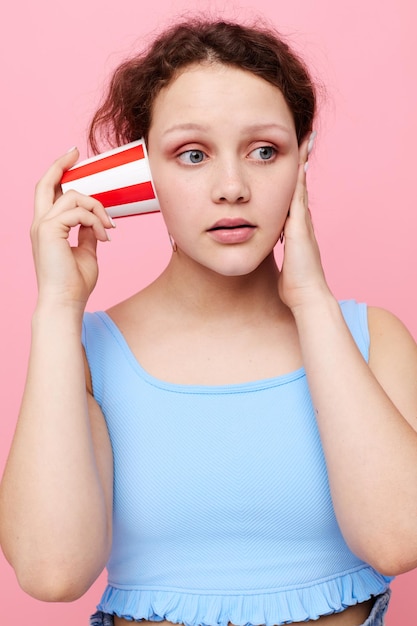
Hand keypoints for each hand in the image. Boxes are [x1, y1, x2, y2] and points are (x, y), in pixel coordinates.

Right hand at [31, 148, 113, 309]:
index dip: (58, 173)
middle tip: (76, 152)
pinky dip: (96, 221)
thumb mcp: (86, 252)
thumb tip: (96, 222)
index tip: (72, 159)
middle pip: (46, 183)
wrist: (65, 302)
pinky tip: (104, 236)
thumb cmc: (74, 283)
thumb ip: (88, 233)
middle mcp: (40, 224)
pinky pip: (79, 212)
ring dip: (97, 209)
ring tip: (108, 228)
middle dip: (60, 164)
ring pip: (73, 197)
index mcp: (47, 228)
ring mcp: (42, 226)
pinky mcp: (50, 230)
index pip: (48, 193)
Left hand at [278, 135, 330, 311]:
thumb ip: (278, 256)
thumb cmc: (295, 286)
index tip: (293, 162)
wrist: (307, 296)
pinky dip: (299, 175)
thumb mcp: (284, 264)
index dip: (293, 180)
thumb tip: (268, 254)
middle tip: (305, 138)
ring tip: (305, 138)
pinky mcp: (300, 225)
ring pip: (301, 184)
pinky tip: (299, 159)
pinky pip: (298, 193)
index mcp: (296, 230)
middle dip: (302, 162)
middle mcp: (302, 222)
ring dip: (303, 162)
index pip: (293, 198)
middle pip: (299, 185)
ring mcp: (303, 222)